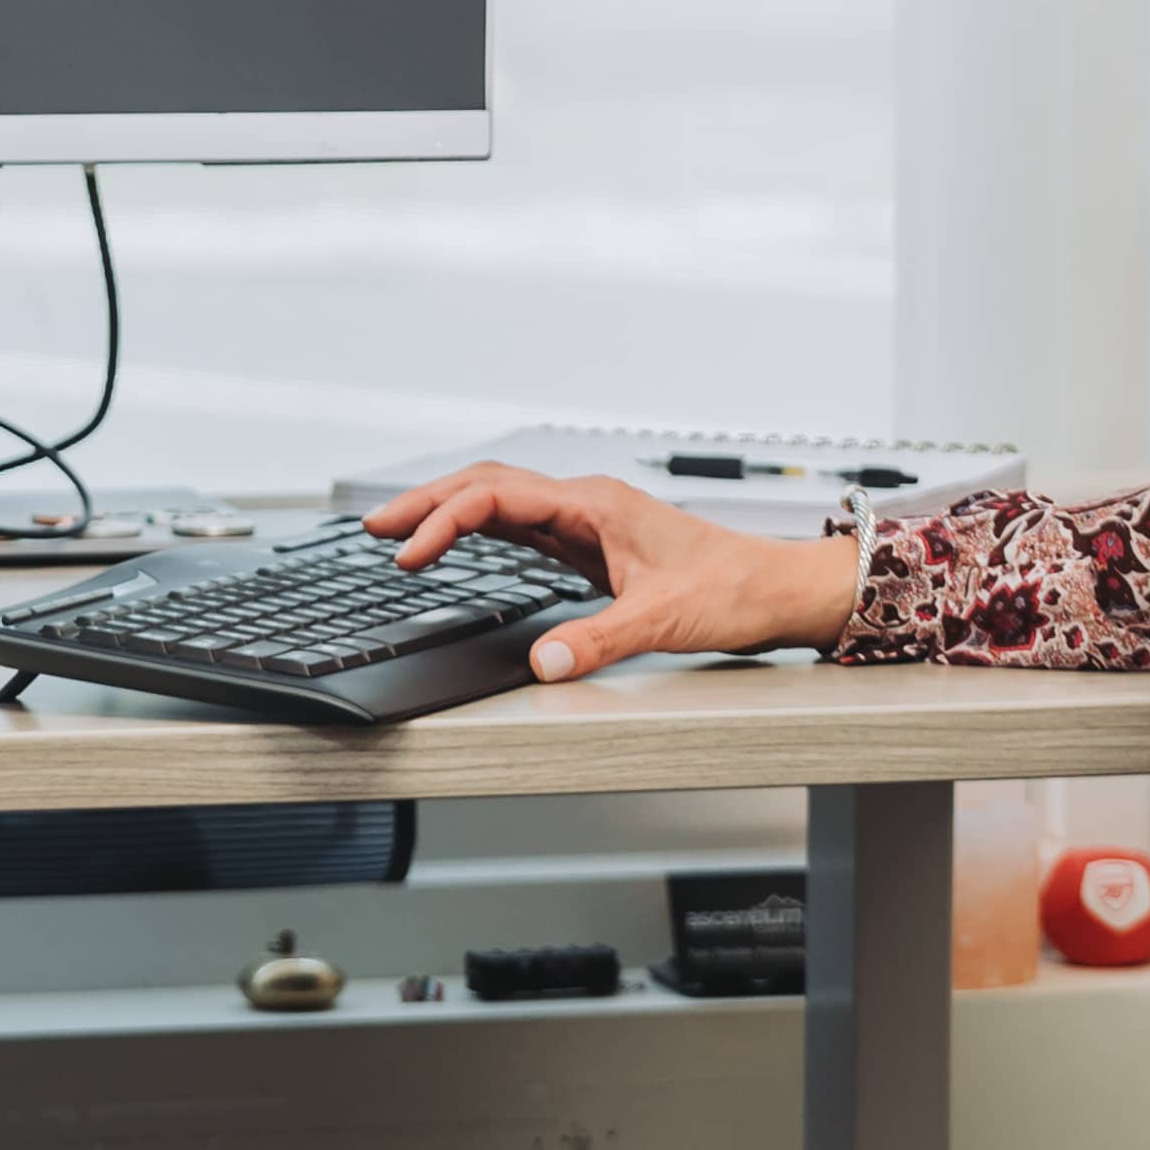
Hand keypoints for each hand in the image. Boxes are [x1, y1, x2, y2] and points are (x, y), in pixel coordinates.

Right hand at [358, 466, 861, 685]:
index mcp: (593, 505)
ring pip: (501, 502)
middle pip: (486, 486)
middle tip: (373, 526)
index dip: (442, 521)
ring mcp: (587, 522)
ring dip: (448, 512)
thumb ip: (598, 642)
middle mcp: (585, 504)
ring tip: (398, 531)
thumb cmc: (733, 589)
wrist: (775, 588)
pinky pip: (521, 527)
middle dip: (426, 502)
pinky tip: (459, 544)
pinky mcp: (591, 545)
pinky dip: (479, 531)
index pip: (495, 497)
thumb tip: (541, 664)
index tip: (406, 553)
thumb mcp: (662, 621)